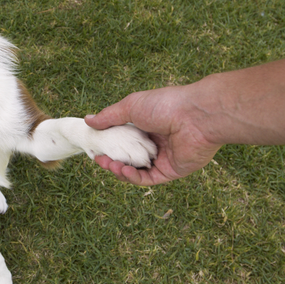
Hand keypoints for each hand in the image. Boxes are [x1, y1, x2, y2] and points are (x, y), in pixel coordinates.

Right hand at [84, 87, 221, 185]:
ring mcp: (164, 157)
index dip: (109, 144)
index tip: (96, 147)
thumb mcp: (131, 107)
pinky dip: (134, 177)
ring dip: (120, 170)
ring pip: (137, 170)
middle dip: (112, 160)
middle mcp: (155, 142)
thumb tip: (88, 120)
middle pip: (128, 156)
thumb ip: (109, 117)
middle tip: (100, 159)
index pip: (123, 139)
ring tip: (109, 165)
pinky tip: (123, 171)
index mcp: (147, 125)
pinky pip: (149, 178)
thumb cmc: (165, 105)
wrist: (196, 117)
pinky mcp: (172, 171)